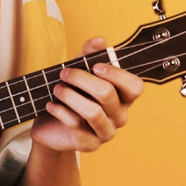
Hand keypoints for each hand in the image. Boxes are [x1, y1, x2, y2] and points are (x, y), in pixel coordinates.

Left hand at [31, 37, 144, 152]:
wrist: (51, 127)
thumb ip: (89, 55)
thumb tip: (99, 40)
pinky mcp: (89, 144)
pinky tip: (50, 104)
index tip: (95, 66)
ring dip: (70, 96)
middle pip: (107, 94)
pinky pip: (76, 125)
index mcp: (123, 97)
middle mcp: (119, 116)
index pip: (135, 87)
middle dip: (81, 79)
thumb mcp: (79, 71)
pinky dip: (60, 111)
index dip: (117, 74)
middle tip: (64, 73)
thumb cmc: (71, 96)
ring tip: (56, 89)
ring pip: (93, 112)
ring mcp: (106, 132)